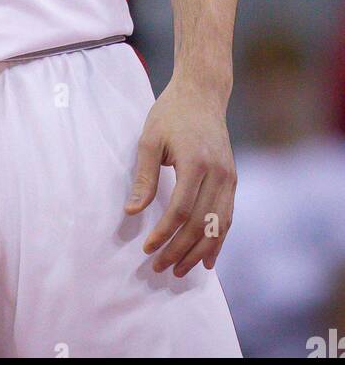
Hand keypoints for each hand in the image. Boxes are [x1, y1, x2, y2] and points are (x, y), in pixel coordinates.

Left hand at [124, 77, 235, 277]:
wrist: (202, 93)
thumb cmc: (171, 113)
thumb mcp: (150, 139)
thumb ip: (144, 177)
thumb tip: (132, 211)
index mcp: (196, 162)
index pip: (180, 210)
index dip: (164, 233)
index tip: (148, 249)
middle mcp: (218, 173)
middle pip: (200, 223)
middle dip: (179, 249)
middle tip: (160, 267)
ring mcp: (229, 177)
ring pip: (218, 226)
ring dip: (199, 252)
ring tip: (180, 271)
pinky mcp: (232, 179)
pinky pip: (227, 217)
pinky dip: (218, 240)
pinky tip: (207, 259)